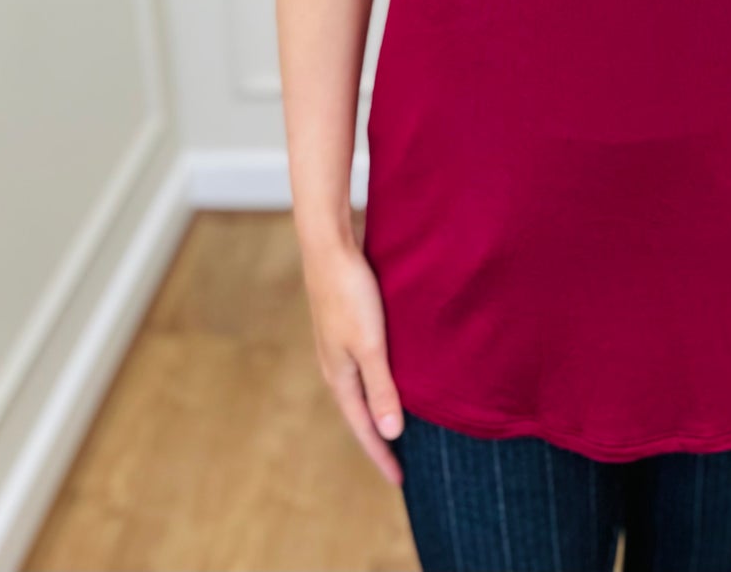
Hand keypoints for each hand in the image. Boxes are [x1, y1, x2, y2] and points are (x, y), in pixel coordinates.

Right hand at [303, 238, 405, 485]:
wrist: (329, 249)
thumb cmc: (350, 294)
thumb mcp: (370, 344)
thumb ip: (382, 388)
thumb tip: (392, 432)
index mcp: (339, 377)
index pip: (364, 427)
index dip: (382, 454)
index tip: (401, 480)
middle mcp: (335, 367)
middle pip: (359, 413)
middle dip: (378, 438)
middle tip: (400, 462)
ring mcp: (337, 347)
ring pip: (360, 390)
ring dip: (377, 410)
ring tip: (397, 425)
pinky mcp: (345, 327)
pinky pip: (363, 368)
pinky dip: (376, 384)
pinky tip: (389, 377)